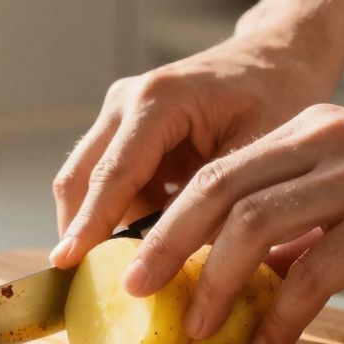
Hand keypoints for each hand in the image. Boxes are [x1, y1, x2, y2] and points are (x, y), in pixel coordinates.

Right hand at [50, 34, 337, 267]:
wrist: (278, 59)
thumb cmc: (278, 95)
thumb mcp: (262, 152)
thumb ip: (221, 203)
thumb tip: (187, 264)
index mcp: (159, 100)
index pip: (113, 173)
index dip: (89, 223)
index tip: (65, 263)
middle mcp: (127, 101)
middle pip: (80, 177)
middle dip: (77, 230)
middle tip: (79, 284)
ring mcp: (121, 114)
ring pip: (87, 182)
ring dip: (98, 227)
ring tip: (116, 275)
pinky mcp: (127, 132)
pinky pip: (111, 183)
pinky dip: (120, 216)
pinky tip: (144, 248)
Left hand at [122, 104, 343, 343]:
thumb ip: (304, 214)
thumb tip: (253, 266)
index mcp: (308, 131)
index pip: (216, 173)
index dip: (166, 217)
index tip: (133, 259)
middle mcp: (324, 146)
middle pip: (217, 192)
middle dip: (165, 245)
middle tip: (134, 292)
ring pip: (255, 227)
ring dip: (215, 284)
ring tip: (196, 329)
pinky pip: (317, 273)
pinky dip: (283, 315)